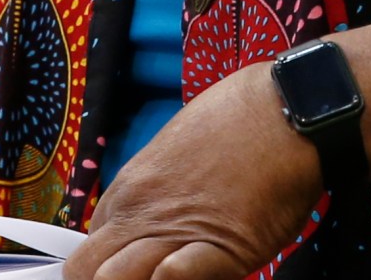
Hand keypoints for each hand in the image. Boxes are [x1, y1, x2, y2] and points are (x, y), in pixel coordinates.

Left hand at [68, 64, 321, 279]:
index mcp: (128, 193)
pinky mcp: (222, 248)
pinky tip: (180, 276)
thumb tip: (146, 231)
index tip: (124, 274)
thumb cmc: (234, 125)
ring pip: (114, 279)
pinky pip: (175, 275)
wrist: (284, 108)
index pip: (88, 251)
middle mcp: (140, 214)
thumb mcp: (172, 155)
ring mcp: (176, 232)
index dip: (102, 271)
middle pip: (86, 272)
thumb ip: (153, 197)